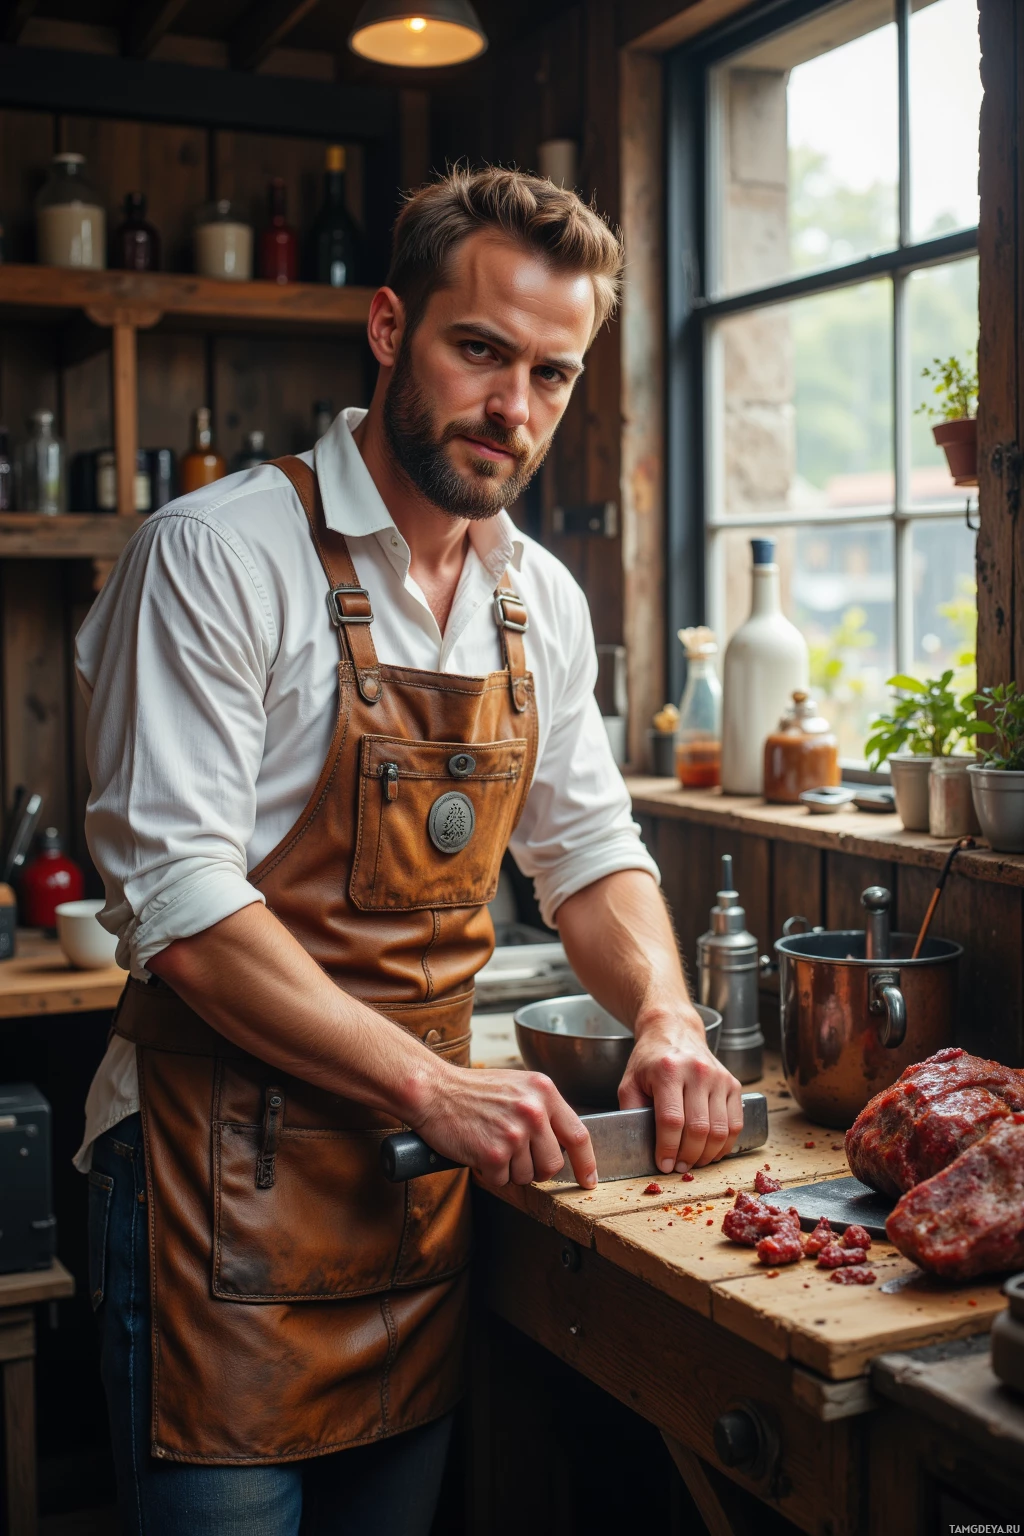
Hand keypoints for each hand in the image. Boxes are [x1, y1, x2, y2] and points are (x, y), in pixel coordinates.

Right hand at [412, 1062, 597, 1189]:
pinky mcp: (494, 1152)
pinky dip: (490, 1172)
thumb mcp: (518, 1087)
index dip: (587, 1162)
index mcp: (544, 1091)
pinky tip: (479, 1150)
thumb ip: (543, 1109)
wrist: (434, 1090)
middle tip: (514, 1155)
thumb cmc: (473, 1090)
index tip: (589, 1179)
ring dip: (510, 1170)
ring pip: (528, 1175)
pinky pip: (503, 1180)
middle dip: (536, 1168)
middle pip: (553, 1163)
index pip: (579, 1134)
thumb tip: (563, 1143)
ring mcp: (515, 1132)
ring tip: (492, 1144)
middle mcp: (533, 1110)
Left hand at [618, 1010, 743, 1172]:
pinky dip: (726, 1144)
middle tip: (679, 1168)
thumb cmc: (650, 1060)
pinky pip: (736, 1123)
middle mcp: (697, 1071)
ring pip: (720, 1130)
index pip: (671, 1120)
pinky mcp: (733, 1083)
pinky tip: (712, 1151)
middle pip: (698, 1128)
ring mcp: (719, 1077)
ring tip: (694, 1161)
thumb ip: (631, 1112)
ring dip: (707, 1154)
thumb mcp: (629, 1082)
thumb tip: (639, 1146)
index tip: (664, 1165)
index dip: (668, 1148)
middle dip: (688, 1156)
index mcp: (668, 1070)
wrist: (674, 1030)